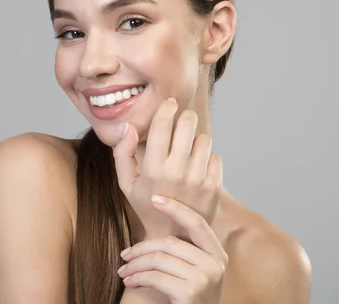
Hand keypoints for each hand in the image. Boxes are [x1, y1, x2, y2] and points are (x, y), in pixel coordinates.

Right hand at [113, 98, 222, 238]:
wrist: (173, 236)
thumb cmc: (147, 205)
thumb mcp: (127, 183)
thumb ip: (122, 153)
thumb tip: (127, 126)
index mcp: (153, 168)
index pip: (163, 125)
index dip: (167, 108)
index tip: (170, 103)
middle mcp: (177, 172)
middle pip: (188, 124)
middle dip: (186, 118)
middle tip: (184, 120)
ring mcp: (198, 179)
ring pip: (204, 138)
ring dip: (197, 140)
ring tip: (189, 150)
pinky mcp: (214, 186)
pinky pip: (216, 156)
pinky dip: (208, 158)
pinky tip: (198, 167)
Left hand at [118, 195, 227, 303]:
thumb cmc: (194, 299)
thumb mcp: (199, 272)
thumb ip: (189, 252)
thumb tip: (160, 229)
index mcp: (218, 254)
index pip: (197, 222)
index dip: (176, 208)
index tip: (155, 198)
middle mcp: (215, 263)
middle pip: (170, 242)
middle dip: (141, 247)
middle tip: (125, 255)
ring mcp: (204, 278)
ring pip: (159, 259)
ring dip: (135, 265)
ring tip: (124, 272)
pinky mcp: (190, 292)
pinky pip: (155, 277)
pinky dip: (137, 278)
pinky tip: (131, 283)